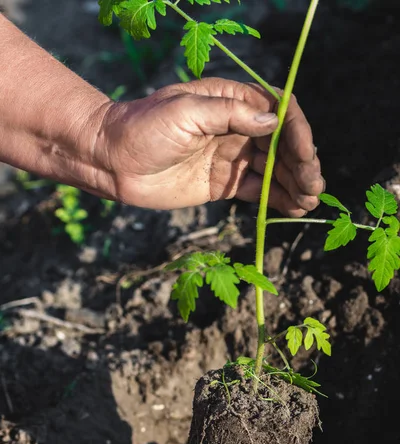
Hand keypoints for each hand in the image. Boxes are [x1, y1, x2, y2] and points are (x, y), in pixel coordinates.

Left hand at [94, 78, 323, 215]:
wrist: (112, 162)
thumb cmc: (143, 128)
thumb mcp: (185, 111)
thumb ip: (229, 114)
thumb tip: (274, 122)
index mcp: (229, 102)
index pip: (277, 111)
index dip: (296, 132)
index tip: (304, 155)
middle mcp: (235, 129)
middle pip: (281, 144)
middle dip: (301, 164)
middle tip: (314, 186)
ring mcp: (230, 158)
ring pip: (273, 169)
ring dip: (294, 184)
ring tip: (310, 201)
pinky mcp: (222, 185)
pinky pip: (256, 191)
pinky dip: (276, 199)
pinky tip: (294, 208)